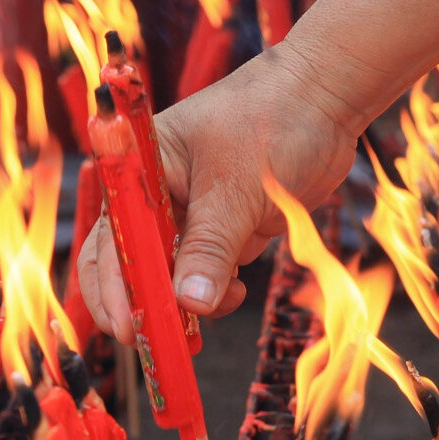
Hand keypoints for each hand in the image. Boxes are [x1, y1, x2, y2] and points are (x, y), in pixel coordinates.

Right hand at [79, 45, 360, 343]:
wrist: (325, 98)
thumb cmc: (272, 121)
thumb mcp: (236, 188)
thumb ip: (210, 247)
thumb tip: (187, 303)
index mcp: (141, 170)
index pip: (113, 238)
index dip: (115, 286)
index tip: (133, 327)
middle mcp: (157, 193)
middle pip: (131, 261)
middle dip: (144, 303)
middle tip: (162, 342)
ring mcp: (191, 212)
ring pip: (170, 274)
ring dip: (185, 302)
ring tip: (217, 308)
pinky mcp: (224, 226)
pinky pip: (206, 271)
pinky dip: (215, 291)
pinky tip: (234, 292)